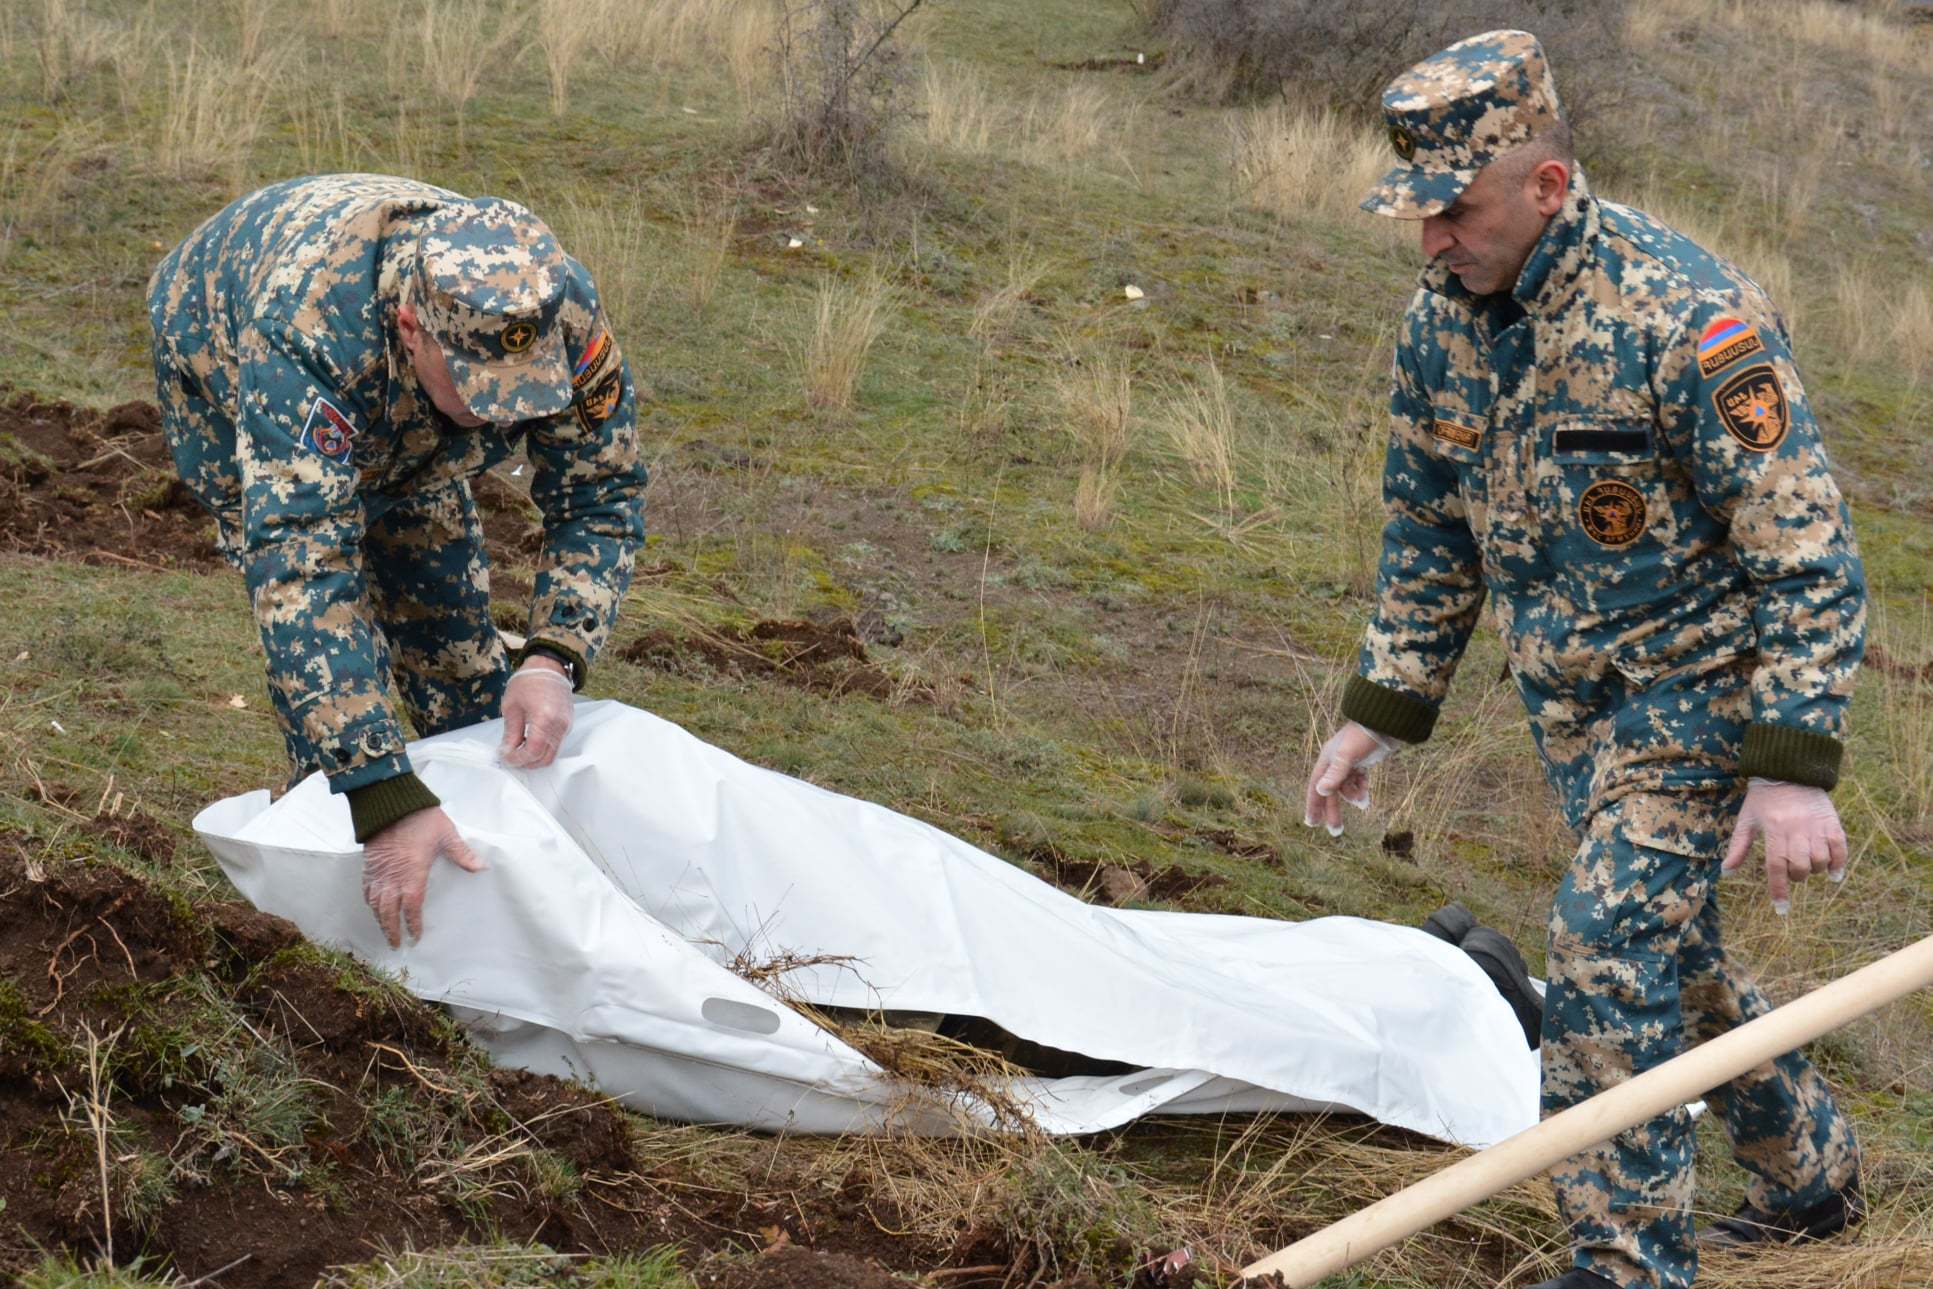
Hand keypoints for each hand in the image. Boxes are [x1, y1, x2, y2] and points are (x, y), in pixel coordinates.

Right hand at [361, 806, 485, 946]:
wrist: (390, 802)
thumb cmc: (421, 818)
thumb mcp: (446, 835)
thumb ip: (462, 854)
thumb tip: (481, 868)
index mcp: (413, 874)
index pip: (412, 907)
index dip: (413, 924)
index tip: (415, 937)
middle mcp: (393, 877)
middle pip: (389, 911)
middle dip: (392, 930)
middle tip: (396, 944)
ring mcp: (378, 871)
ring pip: (375, 903)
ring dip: (379, 919)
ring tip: (385, 931)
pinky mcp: (368, 864)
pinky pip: (366, 888)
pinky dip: (369, 901)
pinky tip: (373, 906)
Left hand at [499, 658, 573, 768]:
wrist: (549, 668)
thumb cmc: (528, 682)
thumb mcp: (512, 707)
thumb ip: (510, 733)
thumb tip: (506, 753)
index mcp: (544, 719)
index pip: (533, 751)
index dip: (518, 759)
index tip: (505, 757)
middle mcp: (559, 726)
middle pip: (545, 758)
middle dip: (526, 762)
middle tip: (510, 757)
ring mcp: (566, 726)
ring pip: (552, 754)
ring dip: (534, 758)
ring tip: (518, 750)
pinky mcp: (567, 726)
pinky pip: (556, 745)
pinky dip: (542, 749)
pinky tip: (528, 741)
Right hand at [1303, 721, 1394, 836]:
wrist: (1385, 724)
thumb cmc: (1363, 737)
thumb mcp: (1348, 756)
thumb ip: (1335, 774)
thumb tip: (1321, 791)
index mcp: (1326, 760)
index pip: (1315, 787)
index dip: (1312, 805)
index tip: (1311, 823)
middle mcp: (1334, 763)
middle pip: (1331, 792)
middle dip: (1333, 811)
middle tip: (1336, 832)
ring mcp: (1348, 764)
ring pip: (1346, 789)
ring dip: (1353, 797)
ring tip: (1364, 802)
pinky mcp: (1361, 764)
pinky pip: (1357, 783)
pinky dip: (1361, 790)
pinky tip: (1367, 796)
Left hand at [1721, 777, 1847, 915]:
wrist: (1789, 771)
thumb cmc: (1763, 799)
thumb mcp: (1746, 820)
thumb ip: (1738, 847)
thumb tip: (1726, 872)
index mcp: (1773, 829)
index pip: (1776, 866)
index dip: (1778, 890)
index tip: (1781, 909)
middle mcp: (1796, 829)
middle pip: (1799, 866)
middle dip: (1796, 876)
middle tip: (1791, 871)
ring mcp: (1816, 826)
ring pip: (1820, 860)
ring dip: (1814, 870)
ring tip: (1807, 866)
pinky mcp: (1832, 822)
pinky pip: (1840, 848)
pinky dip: (1838, 864)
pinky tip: (1833, 873)